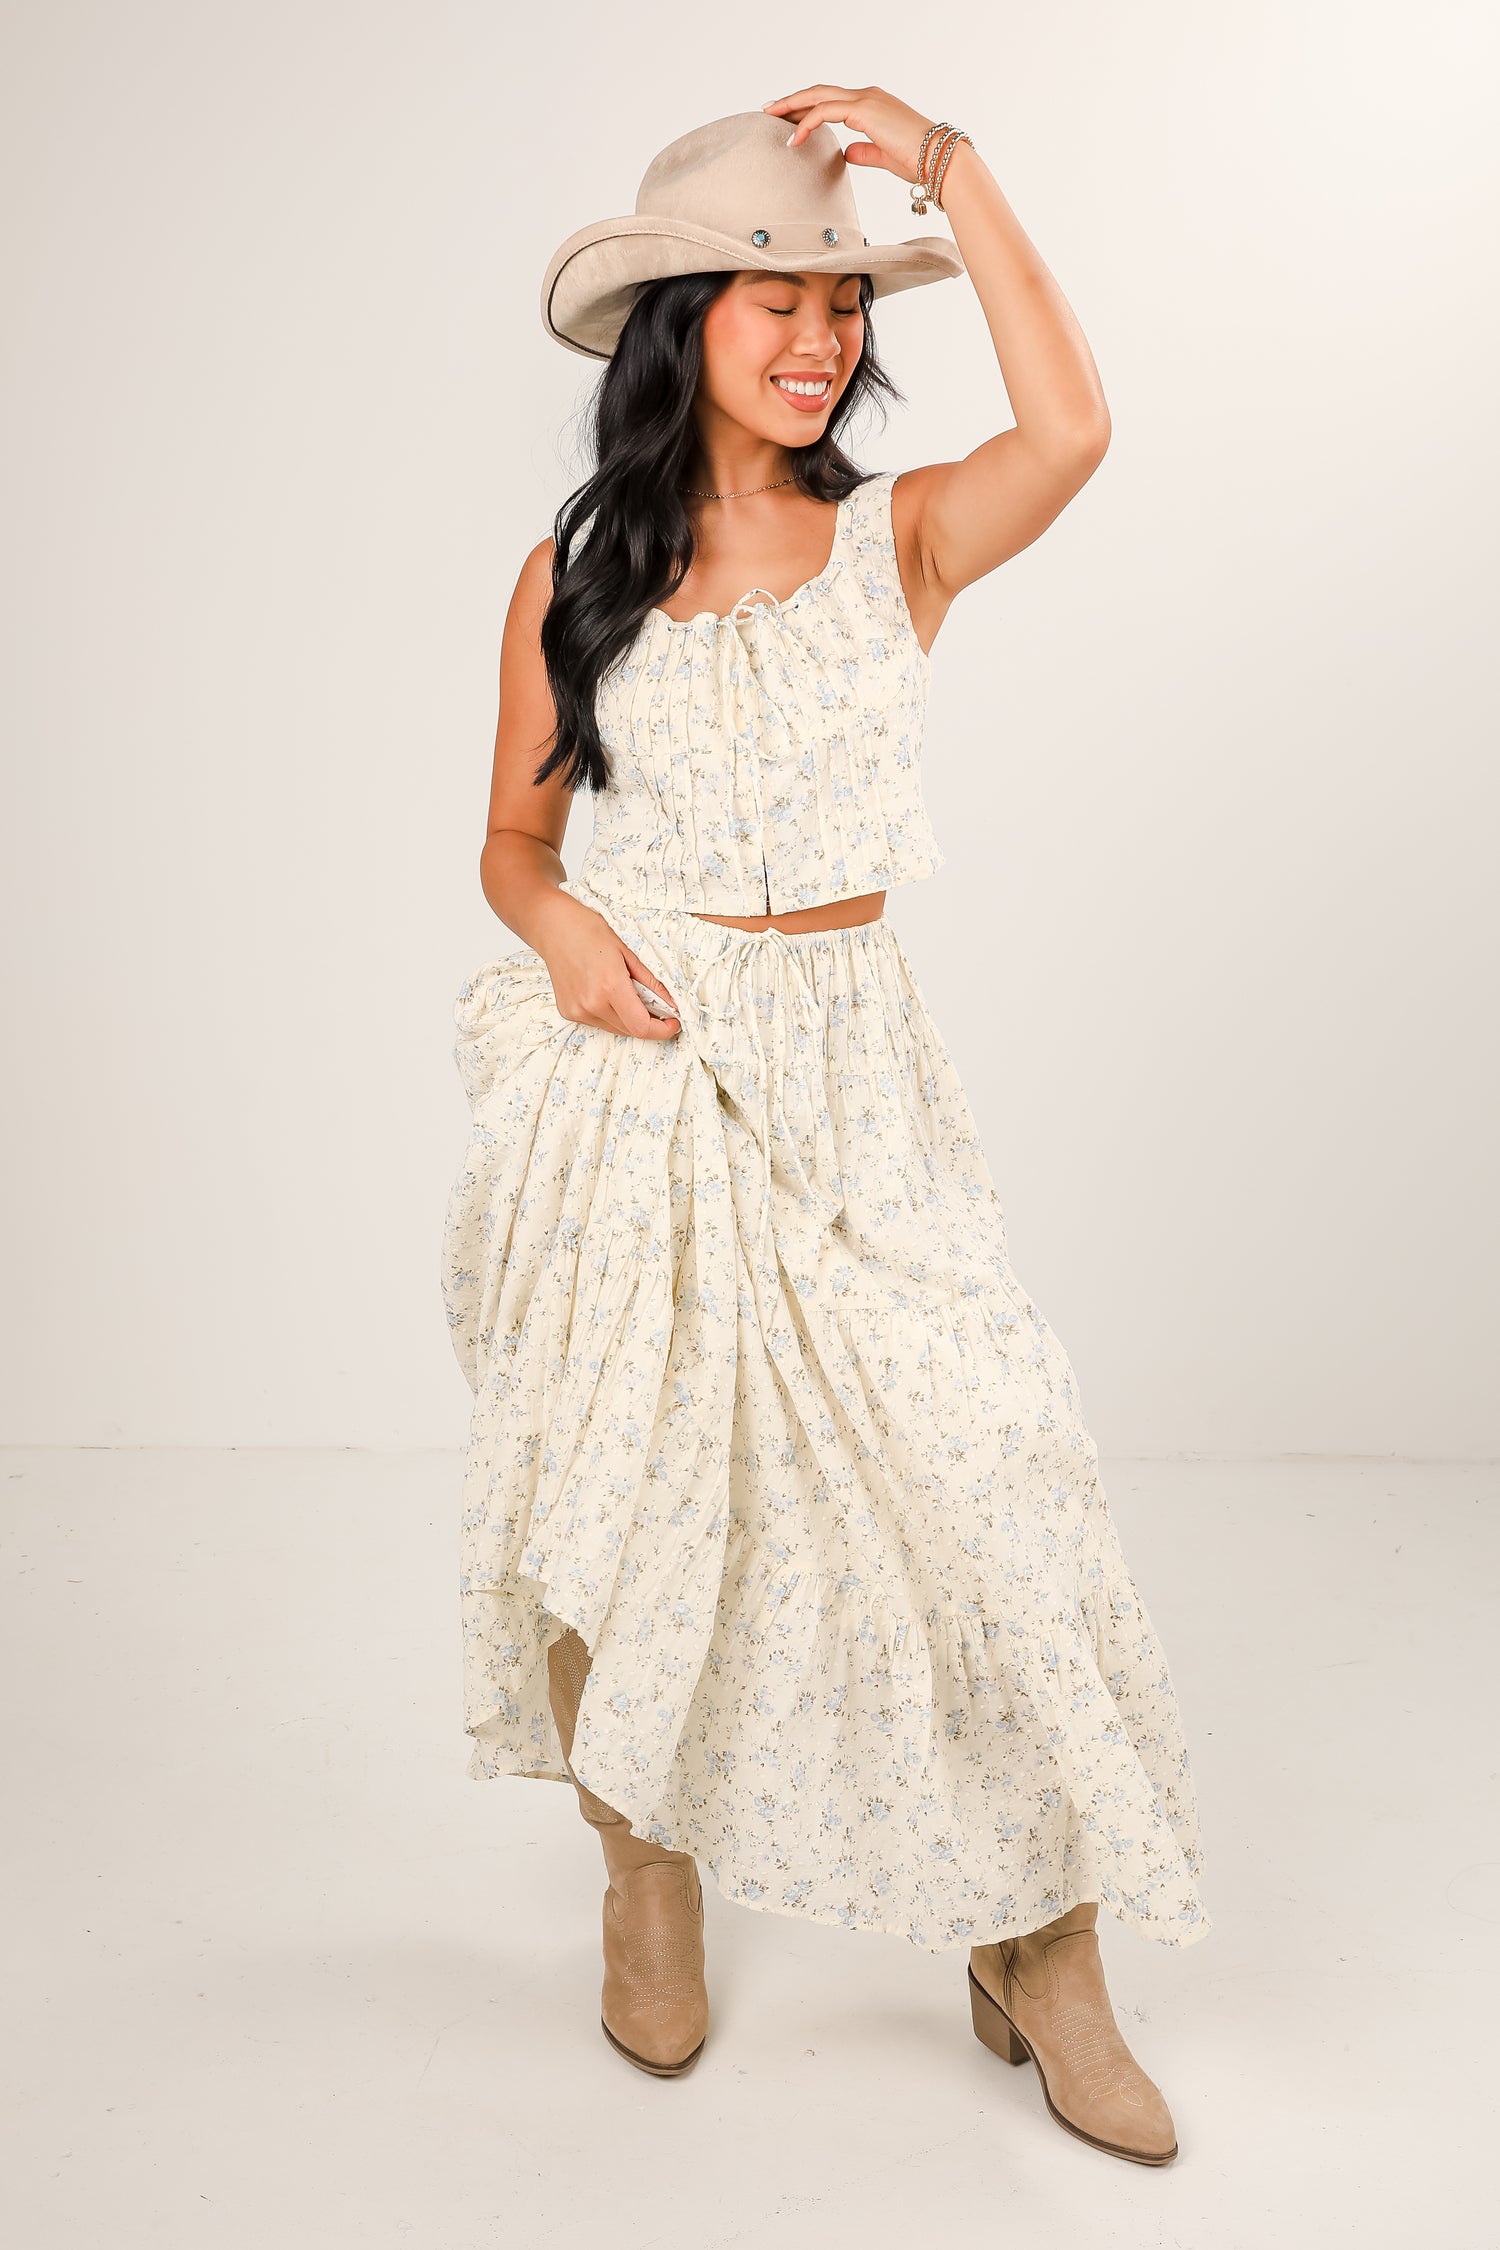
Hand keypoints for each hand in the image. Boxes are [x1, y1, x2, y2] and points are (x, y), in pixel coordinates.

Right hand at [534, 892, 680, 1039]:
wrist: (553, 927)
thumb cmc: (588, 931)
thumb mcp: (627, 953)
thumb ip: (650, 983)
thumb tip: (669, 1003)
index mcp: (610, 986)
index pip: (641, 1026)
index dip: (662, 1030)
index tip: (672, 1022)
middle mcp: (591, 1004)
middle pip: (631, 1030)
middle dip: (649, 1022)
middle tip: (656, 1006)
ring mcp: (578, 1011)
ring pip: (616, 1029)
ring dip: (629, 1019)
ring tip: (627, 994)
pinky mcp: (568, 1013)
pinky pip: (599, 1023)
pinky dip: (611, 1014)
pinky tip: (606, 993)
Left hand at [761, 84, 938, 188]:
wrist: (940, 160)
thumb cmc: (919, 161)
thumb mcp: (884, 156)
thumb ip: (865, 151)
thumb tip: (847, 152)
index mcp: (872, 105)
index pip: (831, 100)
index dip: (806, 108)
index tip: (786, 118)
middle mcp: (867, 97)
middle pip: (820, 93)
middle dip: (793, 101)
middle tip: (769, 110)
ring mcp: (866, 100)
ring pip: (819, 97)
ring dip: (792, 106)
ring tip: (772, 118)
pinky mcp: (865, 110)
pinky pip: (826, 112)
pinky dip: (806, 123)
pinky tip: (793, 138)